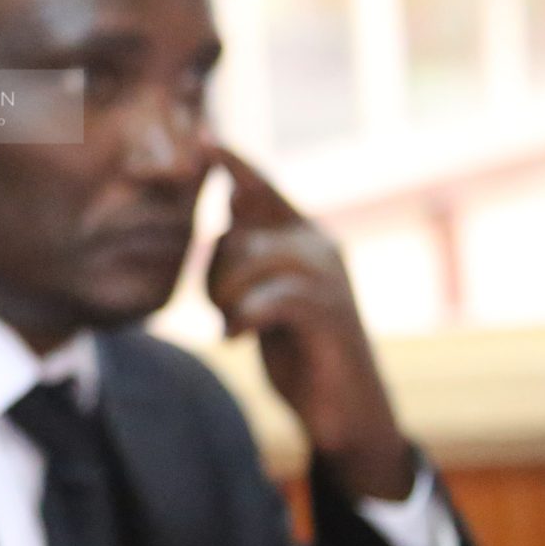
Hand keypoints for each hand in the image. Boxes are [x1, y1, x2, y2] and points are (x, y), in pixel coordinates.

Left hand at [203, 147, 415, 500]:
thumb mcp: (265, 294)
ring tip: (235, 327)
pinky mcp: (328, 312)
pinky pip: (266, 298)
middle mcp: (319, 245)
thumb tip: (231, 200)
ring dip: (226, 300)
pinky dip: (242, 318)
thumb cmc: (297, 350)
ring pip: (248, 261)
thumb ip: (251, 251)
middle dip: (213, 274)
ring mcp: (328, 277)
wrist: (342, 409)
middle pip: (235, 233)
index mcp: (302, 236)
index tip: (202, 136)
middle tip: (226, 312)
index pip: (260, 187)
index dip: (232, 162)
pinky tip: (237, 338)